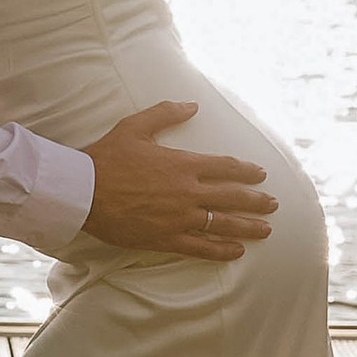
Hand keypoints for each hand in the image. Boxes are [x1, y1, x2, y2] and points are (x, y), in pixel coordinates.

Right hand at [82, 102, 274, 260]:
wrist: (83, 191)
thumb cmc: (107, 157)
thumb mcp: (136, 126)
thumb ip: (166, 113)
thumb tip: (192, 104)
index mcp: (183, 164)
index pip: (225, 167)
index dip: (246, 171)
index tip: (261, 174)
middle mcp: (187, 192)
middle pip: (232, 197)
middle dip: (257, 201)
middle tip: (274, 204)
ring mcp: (179, 218)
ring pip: (222, 225)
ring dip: (248, 227)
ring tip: (266, 229)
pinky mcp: (166, 239)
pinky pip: (201, 248)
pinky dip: (221, 251)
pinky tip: (237, 252)